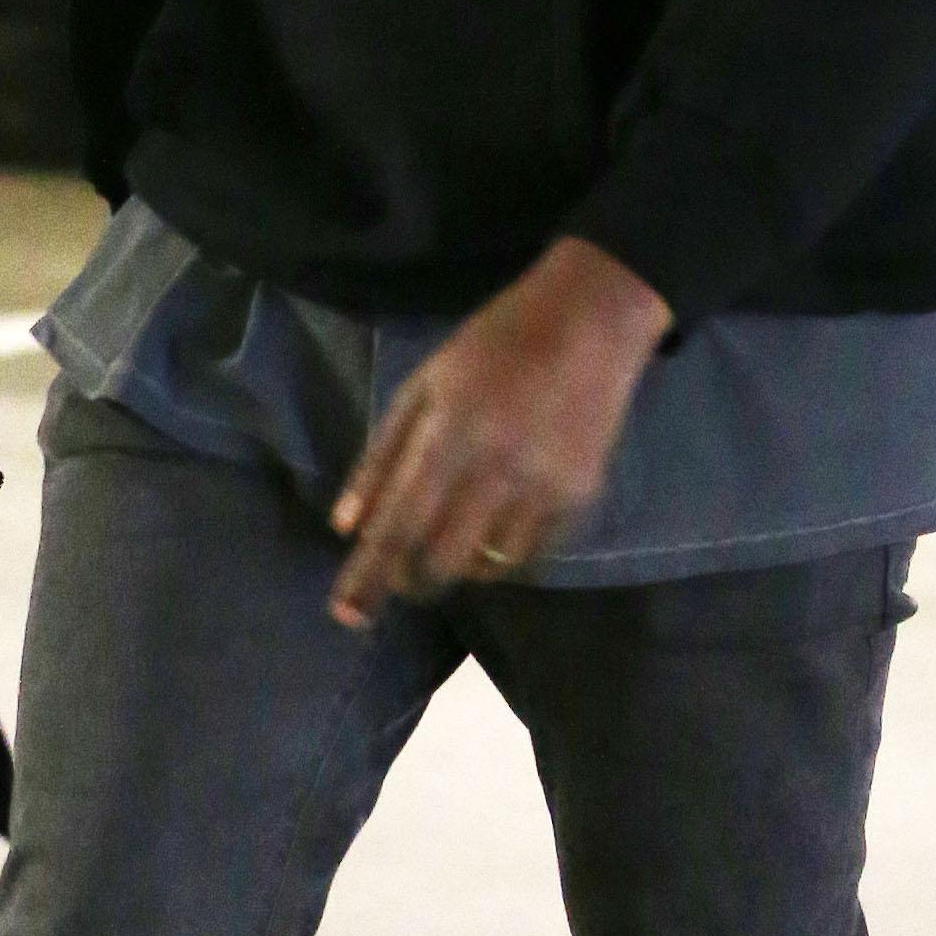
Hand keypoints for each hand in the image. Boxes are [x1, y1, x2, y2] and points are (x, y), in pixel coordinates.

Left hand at [328, 238, 670, 625]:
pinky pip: (534, 555)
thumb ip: (380, 457)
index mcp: (448, 435)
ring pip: (490, 566)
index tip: (344, 615)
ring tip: (453, 536)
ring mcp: (544, 487)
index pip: (397, 526)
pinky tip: (496, 525)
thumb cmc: (492, 345)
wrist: (591, 320)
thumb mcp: (422, 386)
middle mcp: (496, 469)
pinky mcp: (582, 496)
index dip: (368, 577)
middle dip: (413, 580)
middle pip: (443, 562)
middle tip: (401, 574)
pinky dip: (504, 553)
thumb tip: (346, 527)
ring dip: (461, 566)